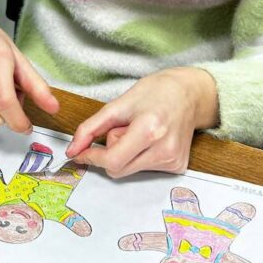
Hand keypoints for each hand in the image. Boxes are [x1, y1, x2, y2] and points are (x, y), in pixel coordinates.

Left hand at [65, 68, 217, 177]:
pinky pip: (145, 170)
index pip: (111, 160)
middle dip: (111, 151)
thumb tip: (72, 151)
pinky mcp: (178, 166)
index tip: (80, 153)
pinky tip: (151, 139)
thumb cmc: (156, 92)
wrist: (190, 94)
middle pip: (117, 169)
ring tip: (140, 131)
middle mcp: (164, 150)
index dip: (91, 158)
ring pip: (129, 170)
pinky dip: (139, 157)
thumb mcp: (118, 104)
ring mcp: (173, 161)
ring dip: (126, 154)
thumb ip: (90, 128)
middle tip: (123, 129)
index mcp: (148, 130)